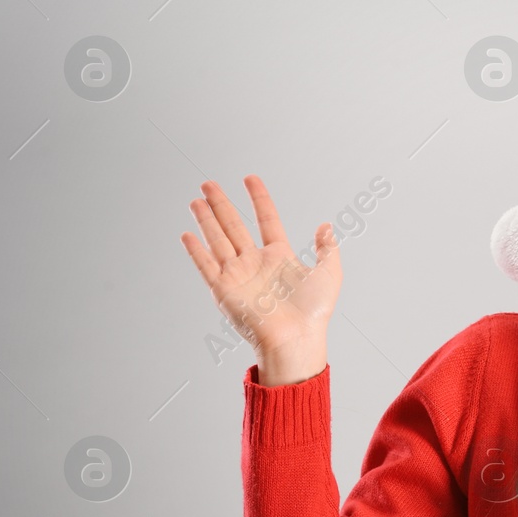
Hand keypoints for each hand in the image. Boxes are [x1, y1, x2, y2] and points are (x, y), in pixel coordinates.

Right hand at [180, 176, 340, 366]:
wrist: (296, 337)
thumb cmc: (314, 312)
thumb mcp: (329, 274)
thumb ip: (326, 248)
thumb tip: (327, 225)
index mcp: (279, 257)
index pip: (266, 220)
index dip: (258, 199)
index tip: (250, 179)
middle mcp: (255, 263)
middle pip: (234, 226)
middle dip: (221, 204)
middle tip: (209, 183)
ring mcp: (238, 275)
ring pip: (218, 239)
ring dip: (206, 219)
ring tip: (196, 200)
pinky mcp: (224, 290)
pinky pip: (206, 265)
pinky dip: (196, 250)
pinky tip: (188, 234)